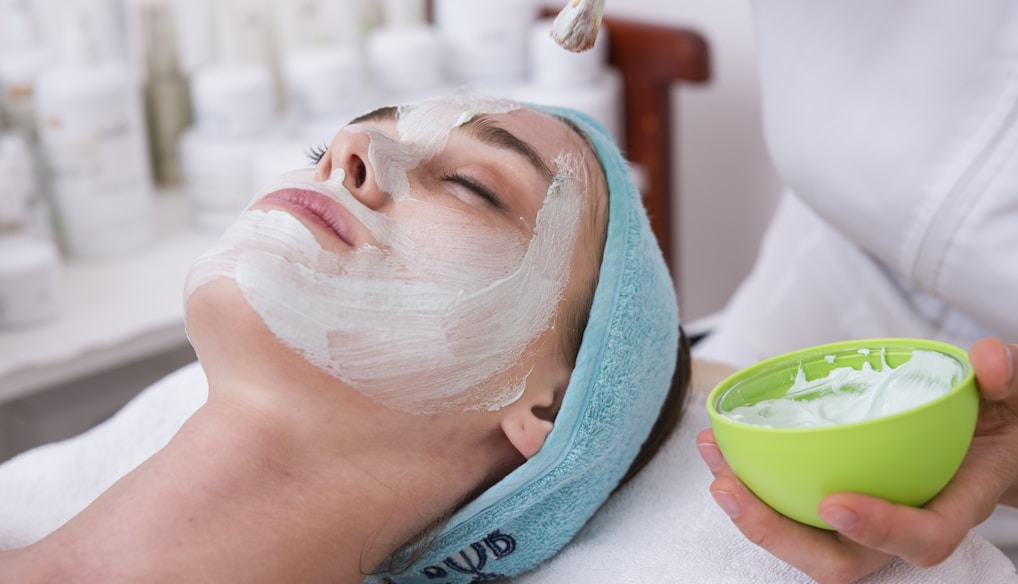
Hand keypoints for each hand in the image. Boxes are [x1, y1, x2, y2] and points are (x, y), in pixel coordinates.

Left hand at [696, 338, 1017, 583]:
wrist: (988, 439)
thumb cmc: (997, 420)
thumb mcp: (1012, 396)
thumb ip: (1005, 376)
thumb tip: (989, 363)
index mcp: (953, 506)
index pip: (923, 538)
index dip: (879, 529)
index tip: (834, 503)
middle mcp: (902, 525)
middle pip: (840, 562)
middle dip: (778, 535)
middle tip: (730, 489)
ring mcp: (864, 519)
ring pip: (804, 542)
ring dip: (751, 513)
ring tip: (713, 466)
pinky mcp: (834, 502)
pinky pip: (790, 509)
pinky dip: (752, 483)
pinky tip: (719, 448)